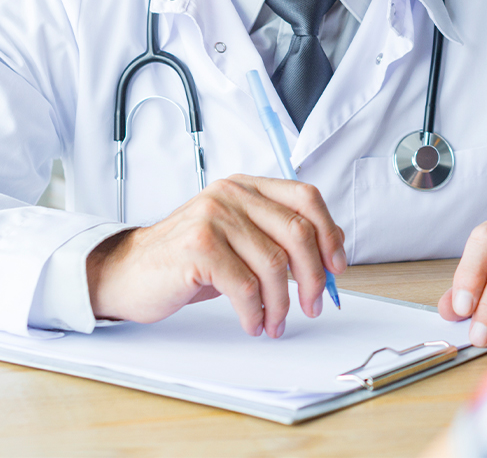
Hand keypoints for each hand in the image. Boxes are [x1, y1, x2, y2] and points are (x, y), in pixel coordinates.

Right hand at [86, 174, 345, 337]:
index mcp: (248, 186)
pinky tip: (253, 323)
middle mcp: (233, 194)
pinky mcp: (198, 247)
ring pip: (273, 263)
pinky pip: (245, 286)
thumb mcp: (239, 238)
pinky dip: (256, 311)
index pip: (306, 198)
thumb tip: (332, 248)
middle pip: (297, 231)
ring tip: (276, 323)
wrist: (126, 272)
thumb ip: (278, 234)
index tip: (336, 266)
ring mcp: (214, 217)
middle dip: (313, 275)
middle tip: (315, 304)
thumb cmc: (188, 259)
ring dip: (283, 302)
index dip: (329, 233)